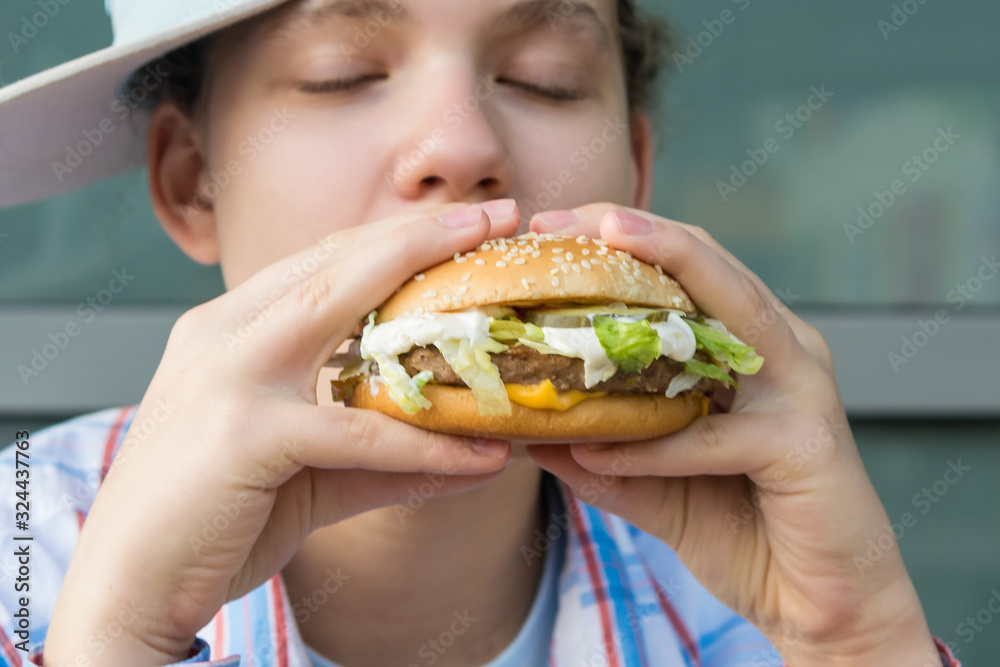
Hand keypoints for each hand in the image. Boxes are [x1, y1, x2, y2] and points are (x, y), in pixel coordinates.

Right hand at [45, 201, 519, 665]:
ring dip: (430, 293)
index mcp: (228, 328)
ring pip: (340, 309)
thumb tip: (474, 450)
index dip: (394, 237)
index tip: (461, 225)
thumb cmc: (210, 519)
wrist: (129, 587)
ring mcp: (228, 376)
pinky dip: (425, 443)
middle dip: (422, 233)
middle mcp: (223, 334)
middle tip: (498, 215)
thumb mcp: (309, 473)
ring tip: (502, 286)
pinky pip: (357, 431)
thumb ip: (385, 453)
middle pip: (335, 261)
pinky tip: (483, 454)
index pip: (321, 262)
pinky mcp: (244, 432)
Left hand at [526, 205, 939, 664]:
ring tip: (599, 250)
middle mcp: (783, 349)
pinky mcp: (807, 445)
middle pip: (708, 266)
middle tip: (558, 220)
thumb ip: (601, 448)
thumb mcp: (653, 481)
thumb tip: (523, 428)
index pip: (686, 267)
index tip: (548, 226)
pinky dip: (654, 445)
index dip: (621, 236)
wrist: (819, 601)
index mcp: (749, 345)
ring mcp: (801, 390)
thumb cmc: (740, 527)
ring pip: (732, 314)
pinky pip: (716, 435)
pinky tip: (597, 449)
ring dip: (664, 274)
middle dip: (634, 233)